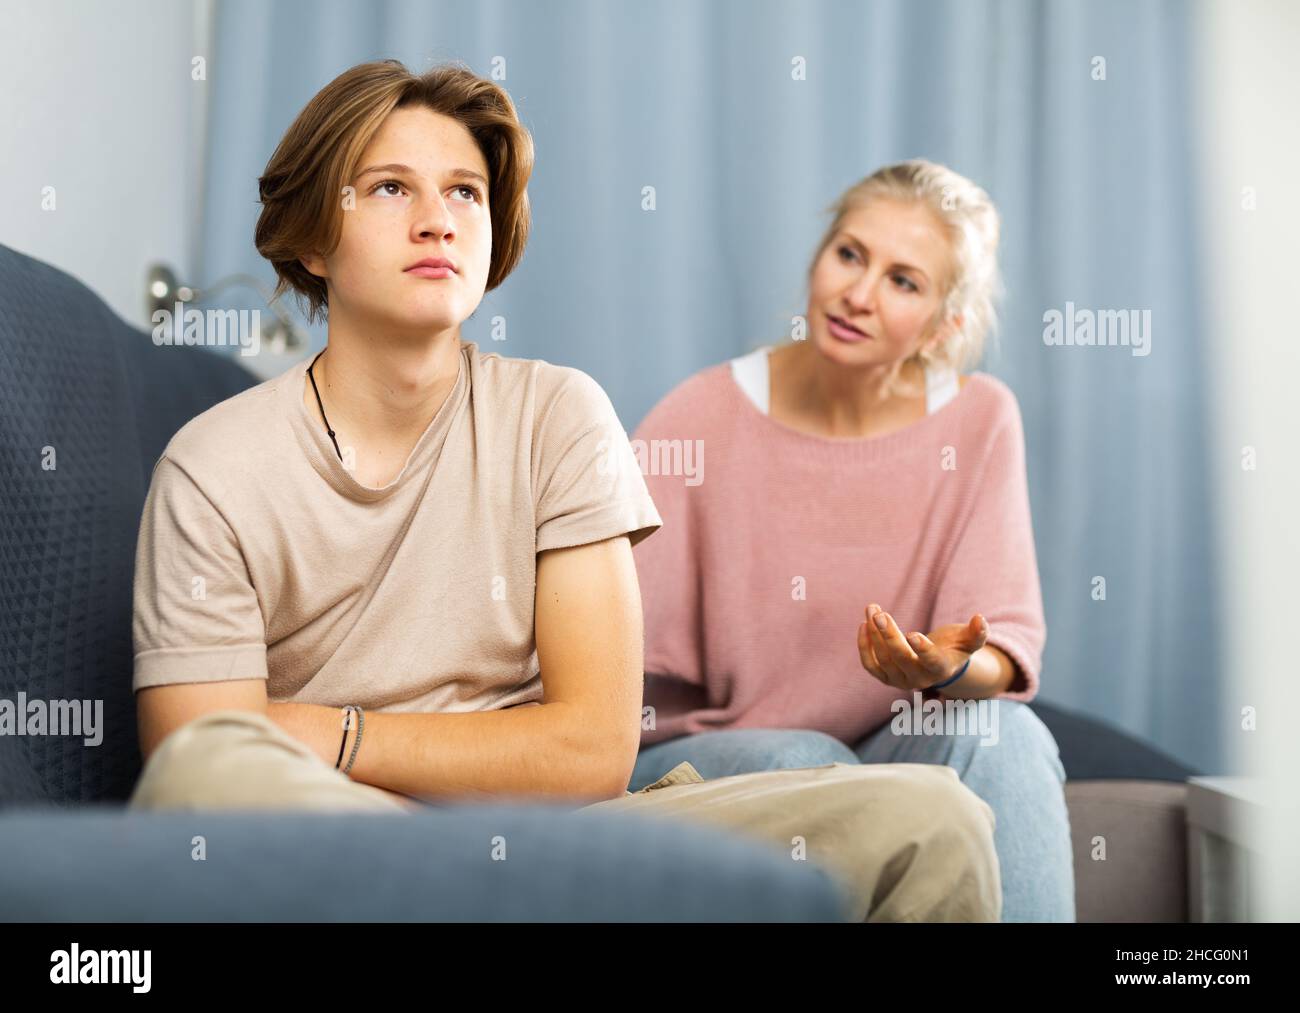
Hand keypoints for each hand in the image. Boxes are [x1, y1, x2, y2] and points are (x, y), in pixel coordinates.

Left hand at [857, 603, 988, 691]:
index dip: (923, 649)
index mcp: (941, 669)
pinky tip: (864, 625)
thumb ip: (977, 633)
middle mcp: (919, 679)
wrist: (937, 665)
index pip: (931, 661)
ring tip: (872, 608)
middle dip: (888, 635)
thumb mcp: (969, 641)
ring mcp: (900, 681)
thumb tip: (980, 618)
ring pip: (882, 659)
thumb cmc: (955, 648)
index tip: (912, 633)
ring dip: (874, 634)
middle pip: (901, 658)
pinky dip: (864, 646)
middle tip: (879, 614)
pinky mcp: (885, 677)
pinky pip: (870, 665)